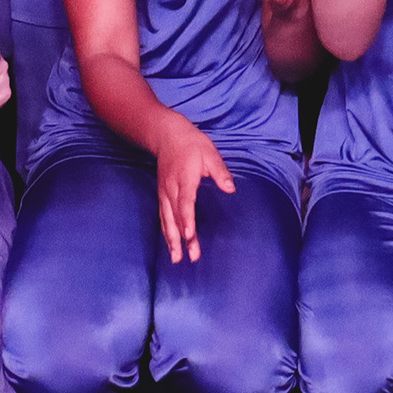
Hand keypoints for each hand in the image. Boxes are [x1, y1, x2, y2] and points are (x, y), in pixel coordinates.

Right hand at [153, 121, 237, 262]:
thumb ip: (220, 172)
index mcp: (185, 178)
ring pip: (167, 219)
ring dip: (171, 240)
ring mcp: (164, 192)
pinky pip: (163, 216)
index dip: (187, 220)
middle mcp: (172, 188)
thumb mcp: (210, 153)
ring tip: (176, 258)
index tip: (190, 236)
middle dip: (181, 238)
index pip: (186, 202)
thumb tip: (230, 189)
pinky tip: (170, 244)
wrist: (167, 134)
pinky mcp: (162, 194)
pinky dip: (166, 231)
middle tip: (188, 257)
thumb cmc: (192, 144)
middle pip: (176, 216)